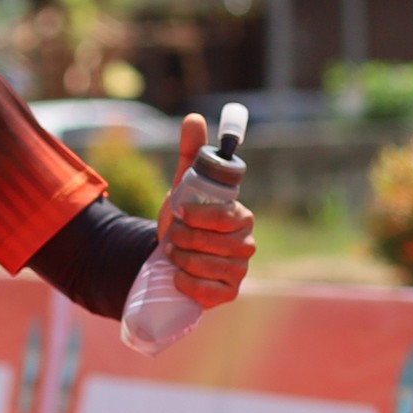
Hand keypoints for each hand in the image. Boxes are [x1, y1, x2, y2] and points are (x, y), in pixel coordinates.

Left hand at [161, 112, 253, 310]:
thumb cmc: (182, 218)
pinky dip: (187, 283)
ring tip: (174, 253)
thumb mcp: (183, 185)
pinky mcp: (227, 294)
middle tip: (173, 236)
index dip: (200, 217)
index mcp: (241, 217)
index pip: (226, 218)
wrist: (166, 255)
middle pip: (216, 244)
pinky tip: (179, 276)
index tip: (181, 213)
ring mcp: (239, 272)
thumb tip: (194, 117)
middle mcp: (246, 245)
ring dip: (182, 259)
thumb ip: (191, 152)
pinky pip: (207, 292)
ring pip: (208, 267)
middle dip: (185, 239)